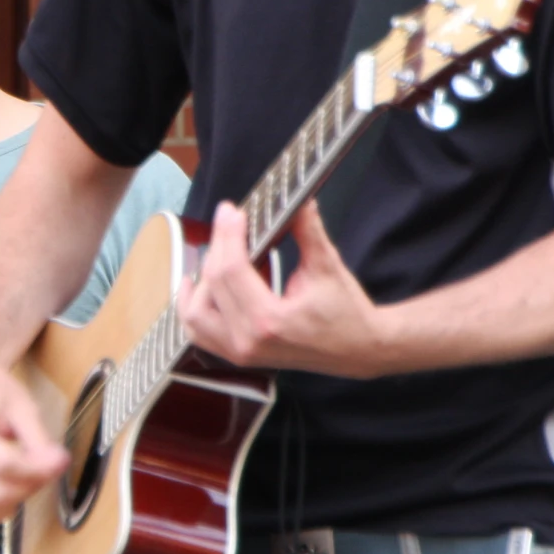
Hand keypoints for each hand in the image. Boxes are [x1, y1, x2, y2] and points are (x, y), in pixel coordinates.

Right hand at [0, 335, 65, 524]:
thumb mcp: (21, 405)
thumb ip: (38, 439)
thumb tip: (57, 466)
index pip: (4, 465)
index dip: (38, 469)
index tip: (61, 460)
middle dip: (30, 485)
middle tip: (48, 465)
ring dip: (17, 498)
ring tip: (28, 472)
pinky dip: (1, 504)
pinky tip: (11, 481)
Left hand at [179, 199, 390, 377]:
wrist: (359, 350)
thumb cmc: (347, 311)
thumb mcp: (327, 266)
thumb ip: (307, 230)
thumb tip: (296, 198)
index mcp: (270, 320)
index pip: (231, 270)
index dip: (228, 235)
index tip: (231, 211)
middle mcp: (249, 340)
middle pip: (213, 284)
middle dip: (217, 246)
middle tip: (228, 222)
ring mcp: (241, 352)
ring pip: (195, 313)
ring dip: (200, 280)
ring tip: (217, 252)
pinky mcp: (239, 355)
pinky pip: (200, 333)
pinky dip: (194, 308)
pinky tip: (198, 286)